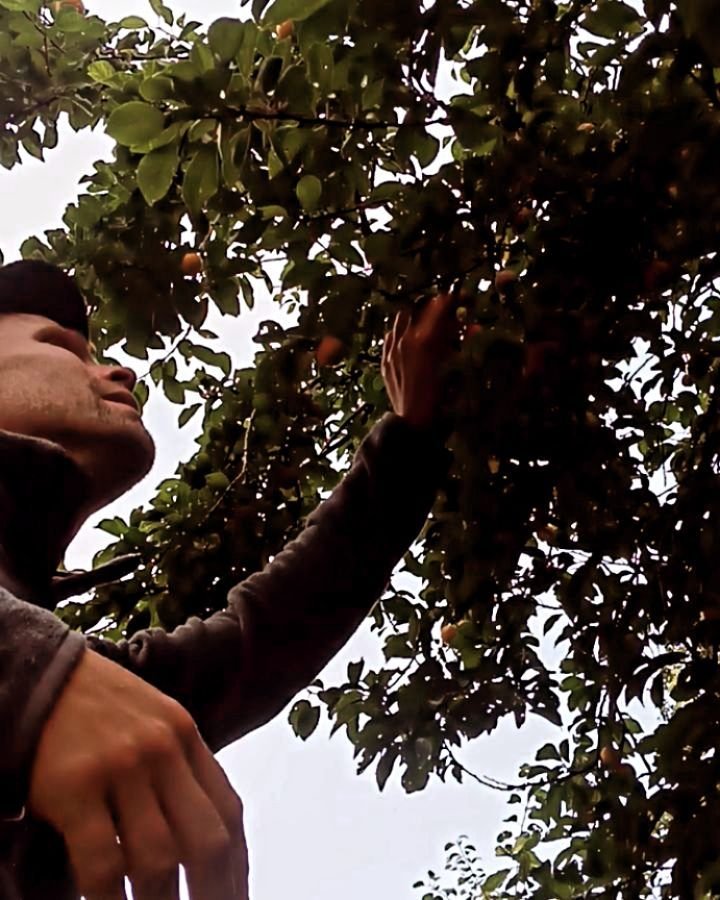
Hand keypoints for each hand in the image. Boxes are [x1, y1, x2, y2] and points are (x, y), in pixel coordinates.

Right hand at [28, 648, 248, 899]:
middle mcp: (163, 750)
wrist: (43, 679)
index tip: (237, 896)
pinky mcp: (76, 787)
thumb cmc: (101, 712)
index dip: (238, 867)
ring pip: (158, 859)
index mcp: (187, 737)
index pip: (229, 813)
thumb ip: (183, 772)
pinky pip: (104, 862)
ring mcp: (121, 767)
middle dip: (213, 894)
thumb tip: (209, 840)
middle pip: (207, 841)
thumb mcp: (156, 726)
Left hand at [381, 291, 461, 429]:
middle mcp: (405, 339)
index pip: (439, 307)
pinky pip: (391, 335)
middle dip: (433, 307)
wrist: (413, 420)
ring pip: (402, 319)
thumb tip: (474, 327)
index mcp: (425, 340)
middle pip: (419, 308)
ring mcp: (392, 349)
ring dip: (415, 317)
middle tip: (446, 311)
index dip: (451, 299)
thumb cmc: (439, 397)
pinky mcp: (385, 359)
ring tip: (426, 324)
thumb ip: (461, 343)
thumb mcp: (455, 368)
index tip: (460, 298)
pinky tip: (409, 340)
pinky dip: (401, 333)